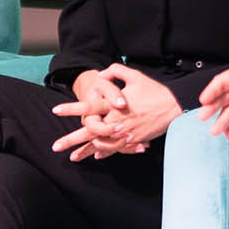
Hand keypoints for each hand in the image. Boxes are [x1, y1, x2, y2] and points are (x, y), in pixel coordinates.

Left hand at [53, 64, 180, 159]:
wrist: (174, 107)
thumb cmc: (154, 91)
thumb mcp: (135, 76)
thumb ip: (115, 72)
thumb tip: (100, 75)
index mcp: (114, 106)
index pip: (87, 108)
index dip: (71, 109)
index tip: (55, 110)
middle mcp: (116, 122)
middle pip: (89, 133)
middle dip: (70, 140)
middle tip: (55, 147)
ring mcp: (124, 134)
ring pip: (100, 145)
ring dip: (85, 151)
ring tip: (72, 156)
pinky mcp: (132, 141)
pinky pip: (115, 149)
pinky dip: (104, 152)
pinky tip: (95, 155)